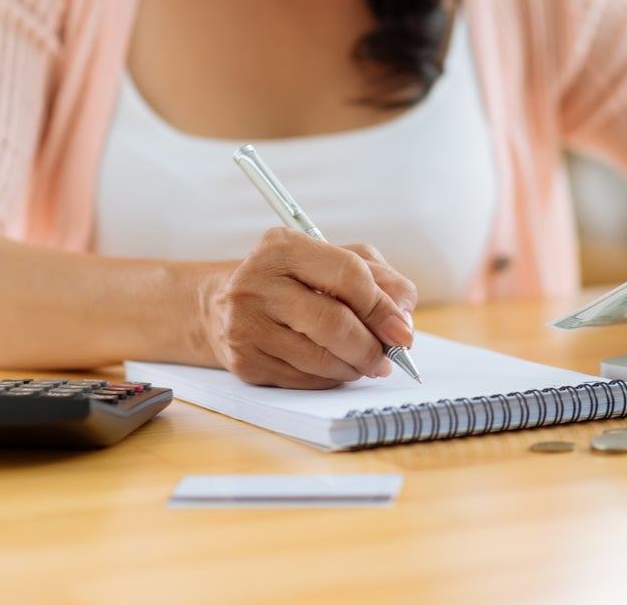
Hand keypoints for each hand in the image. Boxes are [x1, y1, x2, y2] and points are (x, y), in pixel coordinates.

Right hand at [201, 228, 417, 388]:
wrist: (222, 305)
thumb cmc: (292, 280)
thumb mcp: (334, 261)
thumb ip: (378, 279)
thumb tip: (404, 318)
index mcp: (283, 247)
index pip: (348, 276)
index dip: (382, 308)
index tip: (403, 331)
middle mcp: (256, 283)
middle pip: (333, 323)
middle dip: (370, 346)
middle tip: (387, 358)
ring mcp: (245, 324)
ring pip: (320, 359)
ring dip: (353, 367)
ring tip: (364, 362)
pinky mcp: (244, 361)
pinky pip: (303, 379)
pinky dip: (329, 379)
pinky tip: (333, 368)